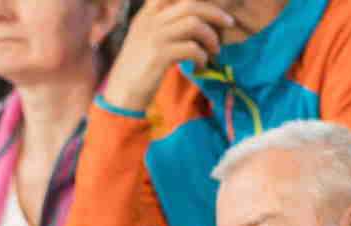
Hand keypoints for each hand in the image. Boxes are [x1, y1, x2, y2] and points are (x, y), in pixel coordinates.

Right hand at [101, 0, 234, 112]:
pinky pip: (191, 48)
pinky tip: (200, 66)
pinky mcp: (159, 56)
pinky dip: (201, 57)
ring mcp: (154, 37)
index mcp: (147, 13)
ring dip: (210, 37)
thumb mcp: (145, 37)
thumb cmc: (138, 67)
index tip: (214, 7)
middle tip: (228, 23)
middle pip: (190, 4)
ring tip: (213, 50)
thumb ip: (163, 22)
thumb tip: (193, 17)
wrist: (121, 93)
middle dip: (214, 12)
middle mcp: (150, 20)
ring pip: (193, 23)